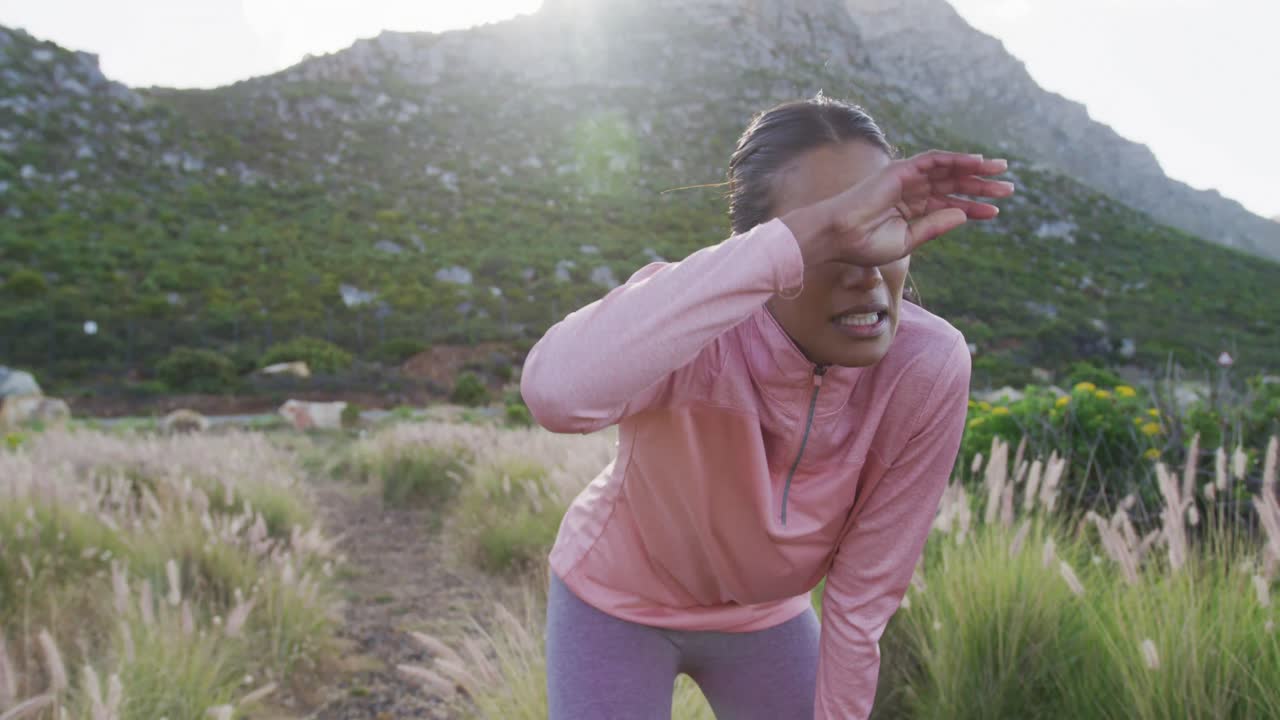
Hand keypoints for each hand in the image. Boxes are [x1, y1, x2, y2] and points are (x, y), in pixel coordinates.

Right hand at [784, 151, 1014, 266]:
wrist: (838, 236)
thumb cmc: (864, 245)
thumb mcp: (908, 241)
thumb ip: (935, 225)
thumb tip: (962, 213)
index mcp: (910, 210)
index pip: (947, 204)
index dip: (972, 208)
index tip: (995, 213)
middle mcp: (910, 191)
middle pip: (952, 184)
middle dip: (980, 186)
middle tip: (1008, 188)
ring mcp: (906, 179)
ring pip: (947, 170)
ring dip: (975, 169)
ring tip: (1001, 171)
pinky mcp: (901, 170)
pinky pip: (934, 160)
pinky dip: (956, 159)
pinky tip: (977, 162)